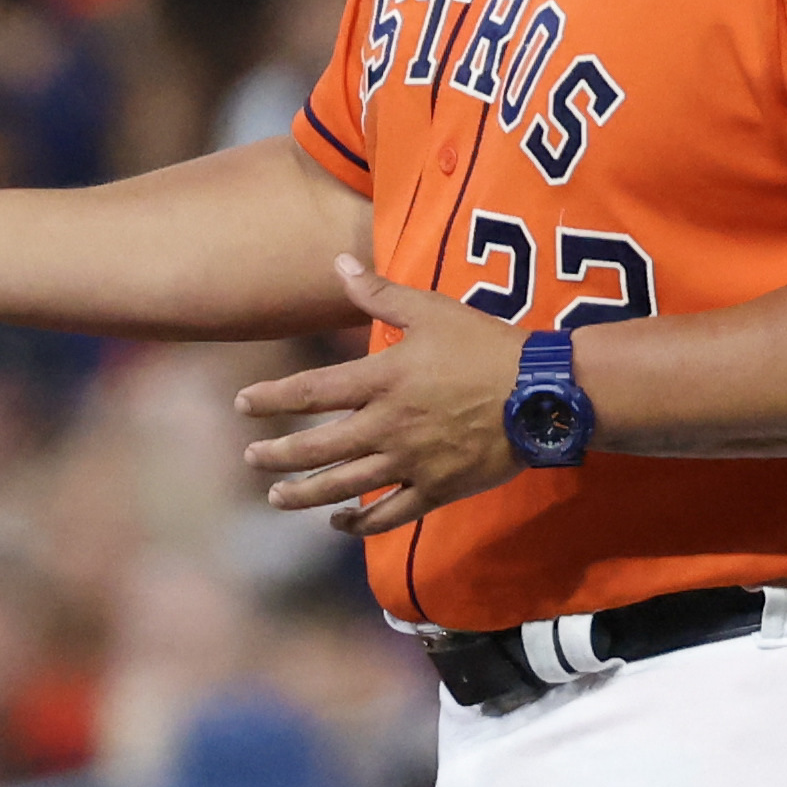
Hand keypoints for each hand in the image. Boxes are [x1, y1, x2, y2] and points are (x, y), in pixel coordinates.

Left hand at [238, 255, 523, 532]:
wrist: (544, 393)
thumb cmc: (487, 346)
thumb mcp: (432, 311)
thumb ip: (380, 293)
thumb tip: (338, 263)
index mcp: (382, 380)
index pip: (310, 392)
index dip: (271, 398)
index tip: (243, 404)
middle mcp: (387, 426)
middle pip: (316, 447)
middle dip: (277, 455)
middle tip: (251, 460)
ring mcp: (410, 463)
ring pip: (343, 486)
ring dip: (304, 495)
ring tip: (276, 498)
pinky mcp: (436, 490)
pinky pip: (388, 515)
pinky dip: (359, 524)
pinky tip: (339, 523)